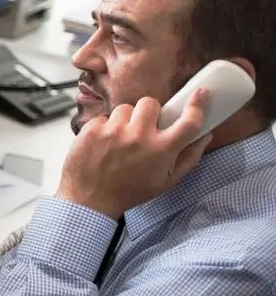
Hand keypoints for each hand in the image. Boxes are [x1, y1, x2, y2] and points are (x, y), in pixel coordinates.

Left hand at [56, 89, 210, 218]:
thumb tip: (205, 135)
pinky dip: (104, 128)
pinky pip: (103, 118)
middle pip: (151, 103)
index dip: (198, 104)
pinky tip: (102, 145)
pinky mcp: (92, 131)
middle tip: (142, 127)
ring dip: (125, 120)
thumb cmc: (130, 192)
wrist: (90, 202)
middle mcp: (139, 137)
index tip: (201, 93)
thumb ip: (189, 158)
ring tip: (120, 139)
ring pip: (126, 108)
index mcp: (162, 150)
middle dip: (148, 113)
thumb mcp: (167, 181)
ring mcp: (114, 132)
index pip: (189, 121)